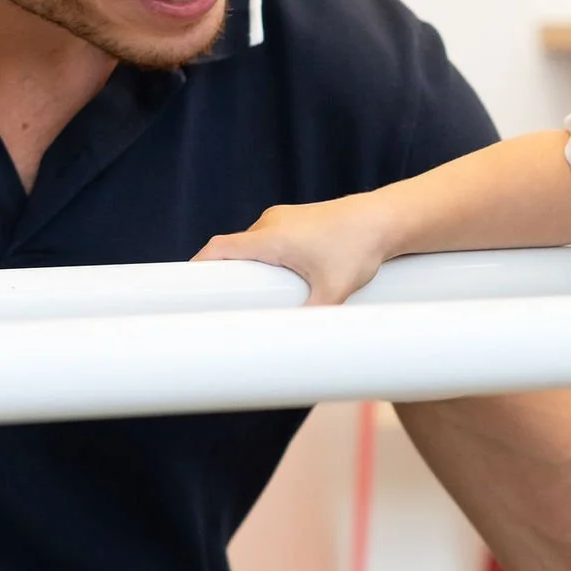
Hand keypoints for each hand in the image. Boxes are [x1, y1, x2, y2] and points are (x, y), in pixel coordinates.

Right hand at [194, 195, 393, 305]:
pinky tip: (274, 279)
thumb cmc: (358, 249)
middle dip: (225, 276)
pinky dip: (263, 258)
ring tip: (250, 297)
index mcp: (270, 238)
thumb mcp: (334, 291)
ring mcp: (282, 219)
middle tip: (219, 306)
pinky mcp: (294, 220)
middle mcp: (270, 224)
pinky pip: (266, 240)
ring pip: (251, 246)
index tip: (186, 287)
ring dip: (248, 268)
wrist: (384, 219)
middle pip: (233, 251)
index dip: (198, 267)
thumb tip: (297, 352)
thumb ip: (313, 320)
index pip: (219, 248)